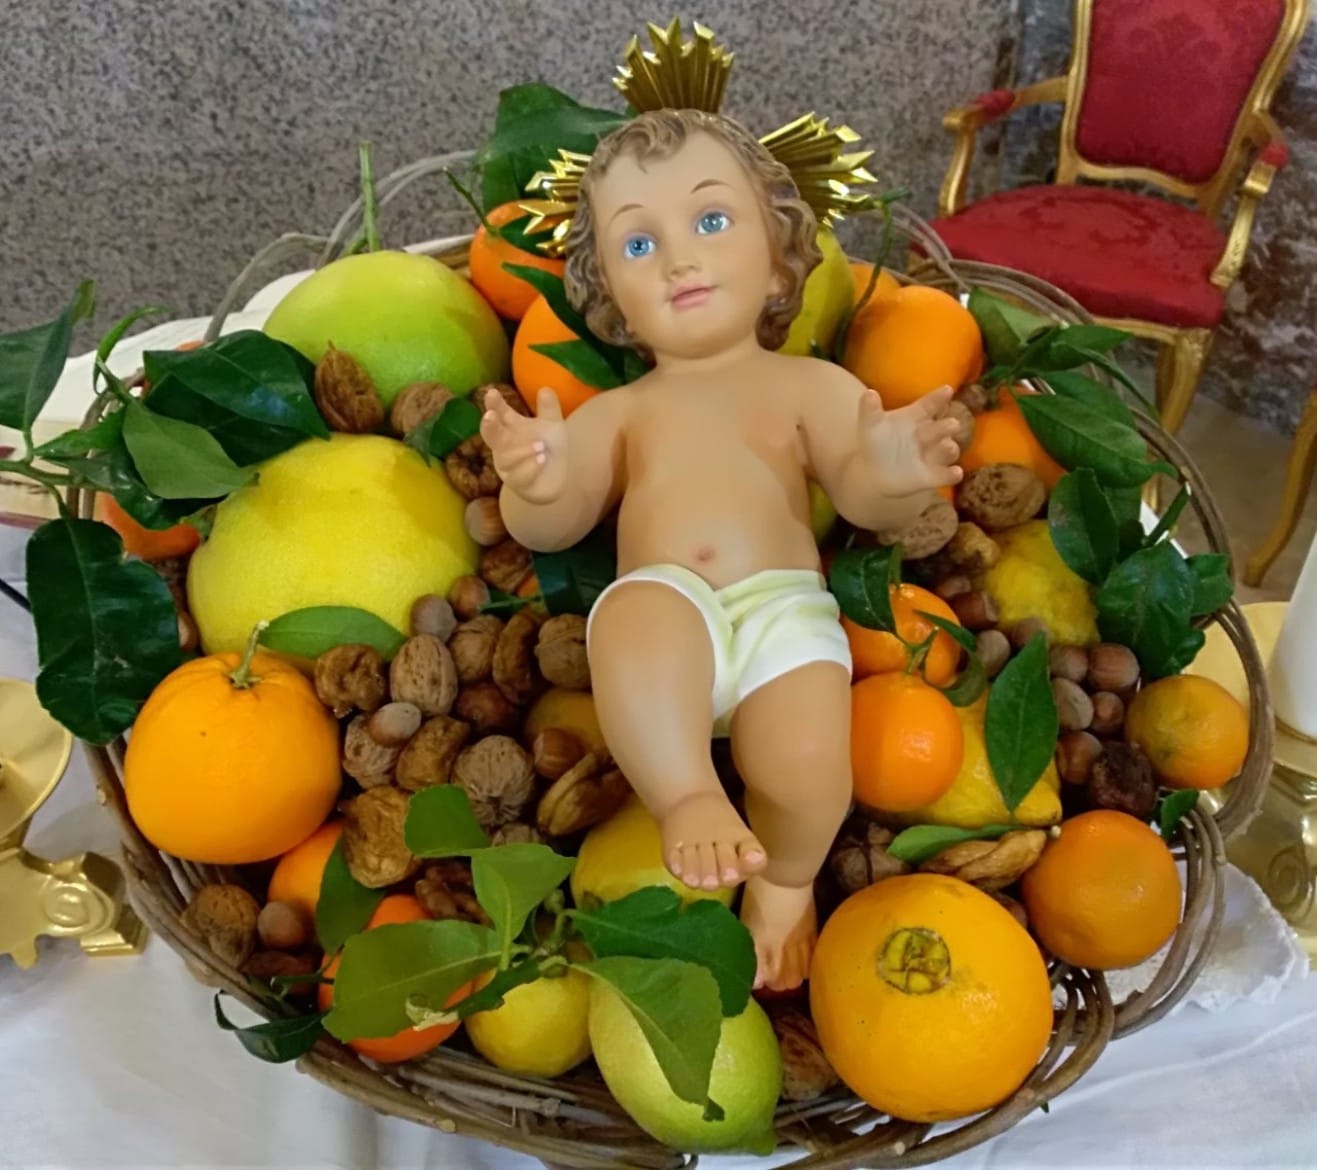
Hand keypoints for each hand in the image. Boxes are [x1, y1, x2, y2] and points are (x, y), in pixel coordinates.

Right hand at [480, 388, 569, 504]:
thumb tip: (545, 388)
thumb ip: (549, 409)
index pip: (499, 413)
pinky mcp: (517, 484)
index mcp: (510, 427)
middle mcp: (504, 446)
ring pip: (506, 458)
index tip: (492, 392)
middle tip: (490, 416)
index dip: (494, 404)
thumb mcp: (552, 425)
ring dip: (523, 451)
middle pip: (490, 435)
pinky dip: (530, 467)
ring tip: (541, 446)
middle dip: (489, 426)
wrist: (558, 478)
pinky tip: (541, 460)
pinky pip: (517, 477)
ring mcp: (507, 466)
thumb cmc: (548, 446)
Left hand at [857, 384, 962, 494]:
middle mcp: (928, 434)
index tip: (947, 390)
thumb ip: (870, 410)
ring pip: (948, 450)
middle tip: (951, 424)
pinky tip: (955, 473)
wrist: (872, 472)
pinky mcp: (931, 476)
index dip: (938, 398)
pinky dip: (951, 475)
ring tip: (948, 447)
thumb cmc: (875, 443)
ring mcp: (932, 455)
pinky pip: (944, 475)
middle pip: (942, 428)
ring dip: (950, 449)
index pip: (928, 405)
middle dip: (947, 426)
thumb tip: (869, 393)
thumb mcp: (870, 425)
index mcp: (915, 417)